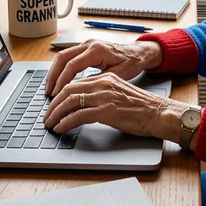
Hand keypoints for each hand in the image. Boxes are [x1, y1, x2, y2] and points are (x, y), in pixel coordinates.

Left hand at [43, 71, 185, 139]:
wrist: (158, 112)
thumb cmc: (141, 107)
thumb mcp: (119, 93)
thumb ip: (102, 93)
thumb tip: (85, 103)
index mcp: (105, 77)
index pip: (75, 82)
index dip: (60, 94)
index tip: (53, 105)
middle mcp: (103, 83)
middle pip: (68, 90)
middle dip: (54, 104)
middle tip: (47, 116)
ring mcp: (104, 96)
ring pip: (70, 101)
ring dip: (56, 114)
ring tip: (50, 124)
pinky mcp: (106, 111)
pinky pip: (79, 115)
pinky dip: (66, 122)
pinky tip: (61, 128)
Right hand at [45, 39, 162, 96]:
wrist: (139, 52)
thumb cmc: (132, 62)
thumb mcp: (118, 74)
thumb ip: (99, 80)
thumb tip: (82, 90)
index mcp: (97, 50)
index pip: (73, 65)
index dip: (63, 81)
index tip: (57, 94)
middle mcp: (89, 44)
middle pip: (63, 57)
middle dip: (53, 75)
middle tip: (48, 92)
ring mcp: (87, 44)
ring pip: (63, 55)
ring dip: (55, 71)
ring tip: (50, 87)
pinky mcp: (86, 47)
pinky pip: (68, 56)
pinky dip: (61, 68)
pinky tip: (58, 80)